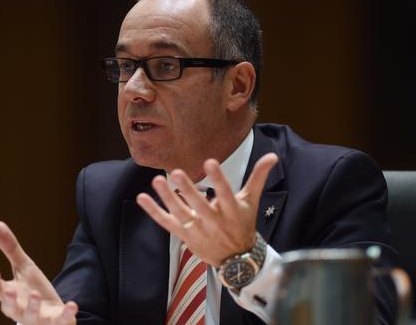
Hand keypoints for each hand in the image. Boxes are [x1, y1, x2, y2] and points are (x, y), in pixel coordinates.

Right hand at [0, 221, 77, 324]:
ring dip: (33, 307)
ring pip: (32, 317)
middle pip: (10, 308)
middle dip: (9, 300)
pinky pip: (61, 321)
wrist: (52, 313)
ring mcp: (38, 319)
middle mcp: (20, 309)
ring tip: (36, 295)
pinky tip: (72, 305)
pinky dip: (66, 315)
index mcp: (11, 294)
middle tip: (9, 290)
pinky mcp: (56, 323)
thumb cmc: (33, 290)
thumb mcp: (24, 267)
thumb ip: (10, 249)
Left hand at [136, 152, 277, 266]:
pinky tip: (142, 198)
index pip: (225, 193)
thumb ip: (258, 177)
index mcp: (231, 211)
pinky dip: (154, 211)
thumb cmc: (243, 223)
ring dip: (167, 198)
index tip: (210, 162)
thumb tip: (273, 156)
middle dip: (187, 190)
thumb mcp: (251, 201)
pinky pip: (167, 222)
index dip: (218, 179)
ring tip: (157, 180)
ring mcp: (197, 229)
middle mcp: (214, 221)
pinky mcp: (185, 235)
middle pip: (199, 205)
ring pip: (180, 213)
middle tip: (176, 172)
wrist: (236, 259)